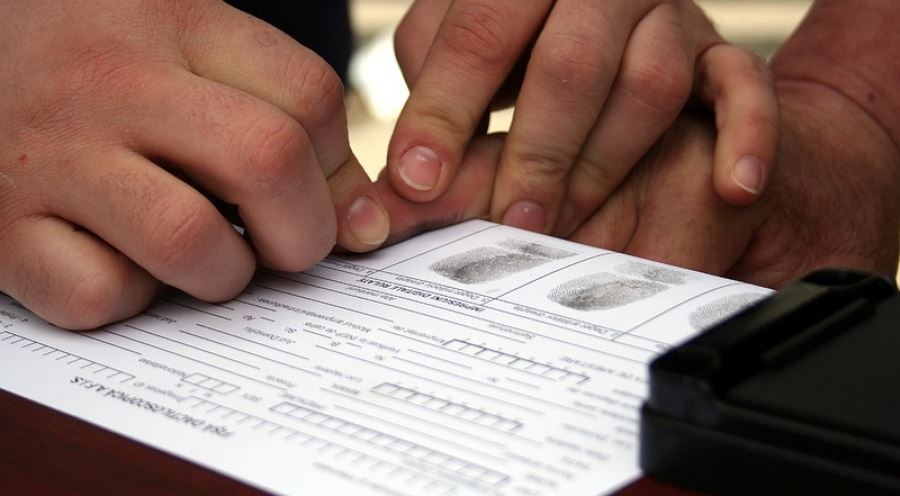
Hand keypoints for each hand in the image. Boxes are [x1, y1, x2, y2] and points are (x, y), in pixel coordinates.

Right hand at [0, 0, 388, 328]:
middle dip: (303, 230)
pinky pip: (97, 295)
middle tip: (285, 242)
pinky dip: (129, 301)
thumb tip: (362, 224)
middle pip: (265, 162)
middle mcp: (114, 85)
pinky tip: (121, 264)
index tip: (329, 196)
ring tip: (205, 254)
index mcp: (173, 24)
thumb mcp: (183, 44)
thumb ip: (277, 110)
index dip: (341, 166)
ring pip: (188, 241)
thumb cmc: (94, 60)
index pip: (309, 97)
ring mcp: (52, 158)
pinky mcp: (4, 232)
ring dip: (223, 272)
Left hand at [386, 0, 777, 234]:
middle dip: (534, 154)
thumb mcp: (464, 46)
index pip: (479, 34)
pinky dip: (744, 137)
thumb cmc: (520, 39)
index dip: (445, 110)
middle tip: (507, 223)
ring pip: (651, 84)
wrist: (608, 9)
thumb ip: (435, 95)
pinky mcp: (718, 51)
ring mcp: (667, 14)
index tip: (419, 179)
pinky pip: (745, 86)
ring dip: (604, 164)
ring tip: (566, 226)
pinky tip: (728, 188)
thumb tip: (401, 183)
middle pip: (570, 65)